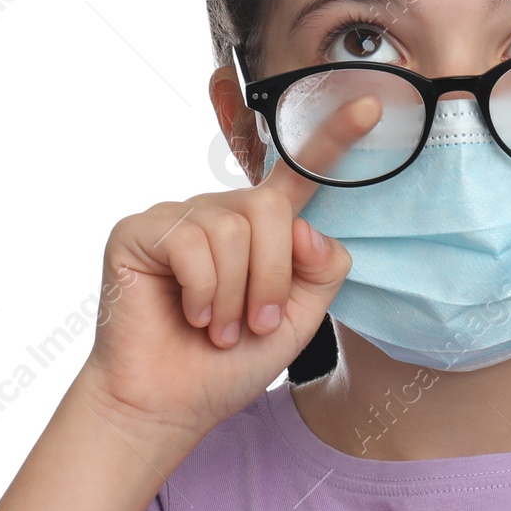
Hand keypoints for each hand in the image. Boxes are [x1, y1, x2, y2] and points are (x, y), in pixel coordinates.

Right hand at [78, 99, 379, 448]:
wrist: (169, 404)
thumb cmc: (226, 364)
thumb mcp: (298, 321)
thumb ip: (321, 271)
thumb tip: (306, 226)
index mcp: (261, 231)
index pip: (299, 178)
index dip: (334, 140)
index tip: (371, 107)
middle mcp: (219, 213)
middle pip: (271, 210)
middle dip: (272, 278)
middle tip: (253, 324)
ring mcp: (177, 217)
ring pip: (233, 231)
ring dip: (233, 297)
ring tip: (216, 328)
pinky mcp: (139, 230)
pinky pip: (192, 243)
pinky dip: (201, 292)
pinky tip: (187, 316)